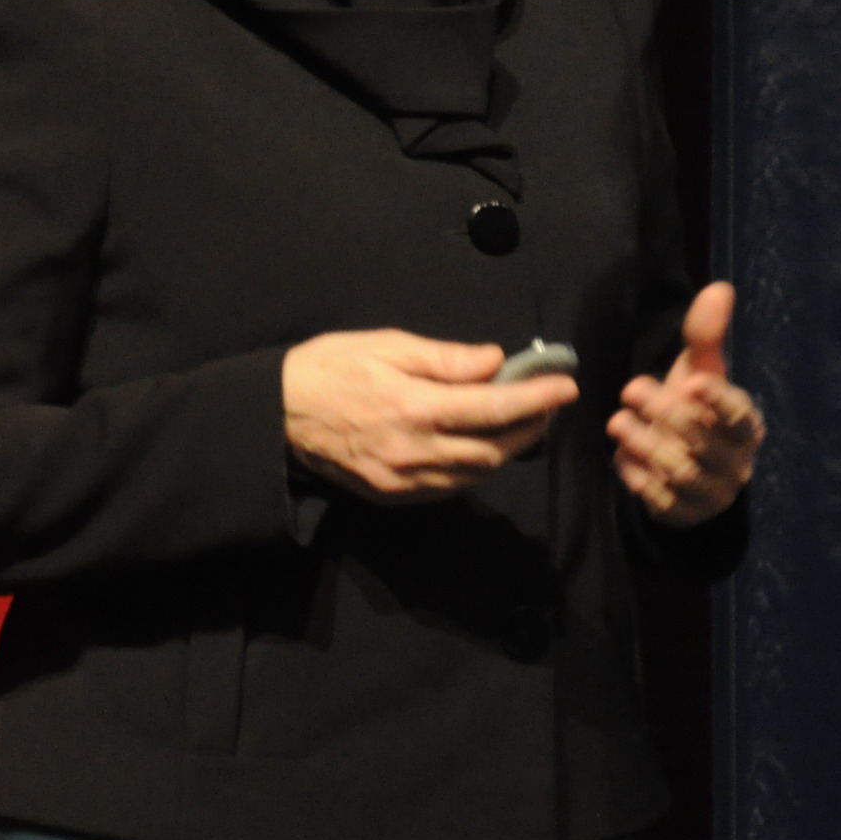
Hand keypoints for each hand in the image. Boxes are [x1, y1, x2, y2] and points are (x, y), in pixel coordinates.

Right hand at [283, 330, 581, 502]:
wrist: (275, 414)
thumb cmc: (330, 367)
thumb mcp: (386, 344)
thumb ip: (445, 358)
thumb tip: (495, 361)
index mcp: (414, 406)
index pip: (492, 407)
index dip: (536, 399)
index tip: (565, 386)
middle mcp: (414, 450)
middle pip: (493, 449)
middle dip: (530, 427)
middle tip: (548, 404)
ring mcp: (403, 480)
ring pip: (475, 474)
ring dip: (506, 450)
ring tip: (522, 423)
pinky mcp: (392, 495)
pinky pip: (449, 488)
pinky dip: (474, 468)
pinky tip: (481, 445)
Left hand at [611, 282, 762, 526]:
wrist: (686, 463)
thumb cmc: (694, 408)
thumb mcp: (700, 371)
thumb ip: (706, 335)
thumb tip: (719, 287)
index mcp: (745, 426)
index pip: (739, 416)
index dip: (717, 400)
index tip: (690, 382)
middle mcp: (736, 462)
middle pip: (703, 443)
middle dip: (666, 414)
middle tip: (630, 389)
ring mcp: (712, 492)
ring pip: (682, 473)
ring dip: (647, 446)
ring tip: (616, 423)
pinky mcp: (685, 513)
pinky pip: (661, 500)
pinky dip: (638, 478)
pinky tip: (621, 457)